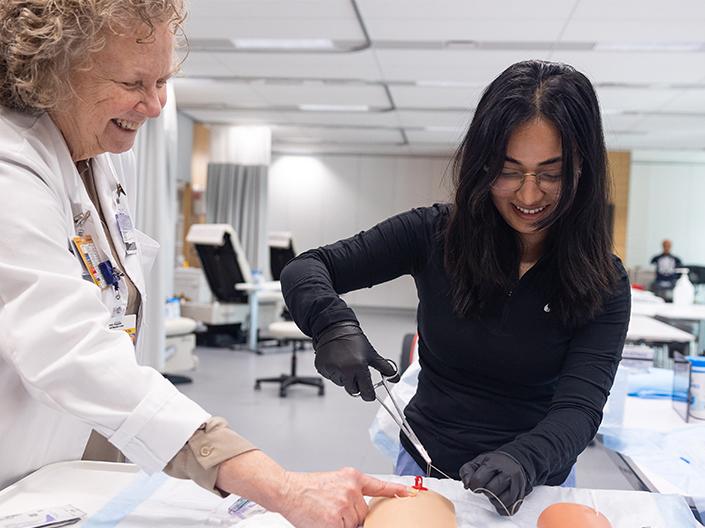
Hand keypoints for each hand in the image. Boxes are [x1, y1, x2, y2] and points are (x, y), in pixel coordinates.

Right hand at [279, 467, 413, 527]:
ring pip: (353, 523)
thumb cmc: (306, 488)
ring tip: (324, 512)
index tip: (411, 494)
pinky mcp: (336, 519)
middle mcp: (352, 489)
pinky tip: (323, 519)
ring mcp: (345, 504)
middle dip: (352, 517)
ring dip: (342, 523)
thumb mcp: (333, 483)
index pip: (379, 486)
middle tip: (331, 510)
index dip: (397, 491)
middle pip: (363, 513)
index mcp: (352, 477)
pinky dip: (334, 527)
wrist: (287, 490)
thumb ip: (350, 493)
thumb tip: (361, 510)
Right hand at [314, 322, 396, 400]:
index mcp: (359, 367)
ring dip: (345, 378)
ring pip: (342, 384)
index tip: (370, 393)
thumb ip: (385, 368)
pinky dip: (334, 373)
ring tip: (346, 363)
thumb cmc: (354, 340)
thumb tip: (394, 377)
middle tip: (357, 372)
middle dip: (357, 385)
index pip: (366, 392)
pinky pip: (330, 378)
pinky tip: (337, 362)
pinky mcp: (322, 368)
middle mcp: (345, 370)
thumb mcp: (372, 354)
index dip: (370, 394)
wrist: (335, 329)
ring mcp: (332, 370)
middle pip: (353, 391)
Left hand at [459, 451, 530, 515]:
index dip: (474, 486)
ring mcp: (517, 483)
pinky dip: (503, 508)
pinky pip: (512, 508)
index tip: (476, 484)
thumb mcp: (477, 462)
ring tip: (493, 494)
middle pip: (492, 491)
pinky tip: (499, 501)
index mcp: (494, 463)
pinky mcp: (521, 493)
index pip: (479, 480)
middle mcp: (508, 472)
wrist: (512, 460)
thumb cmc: (493, 463)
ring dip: (495, 501)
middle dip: (486, 492)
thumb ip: (467, 471)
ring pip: (503, 501)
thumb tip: (467, 484)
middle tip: (486, 488)